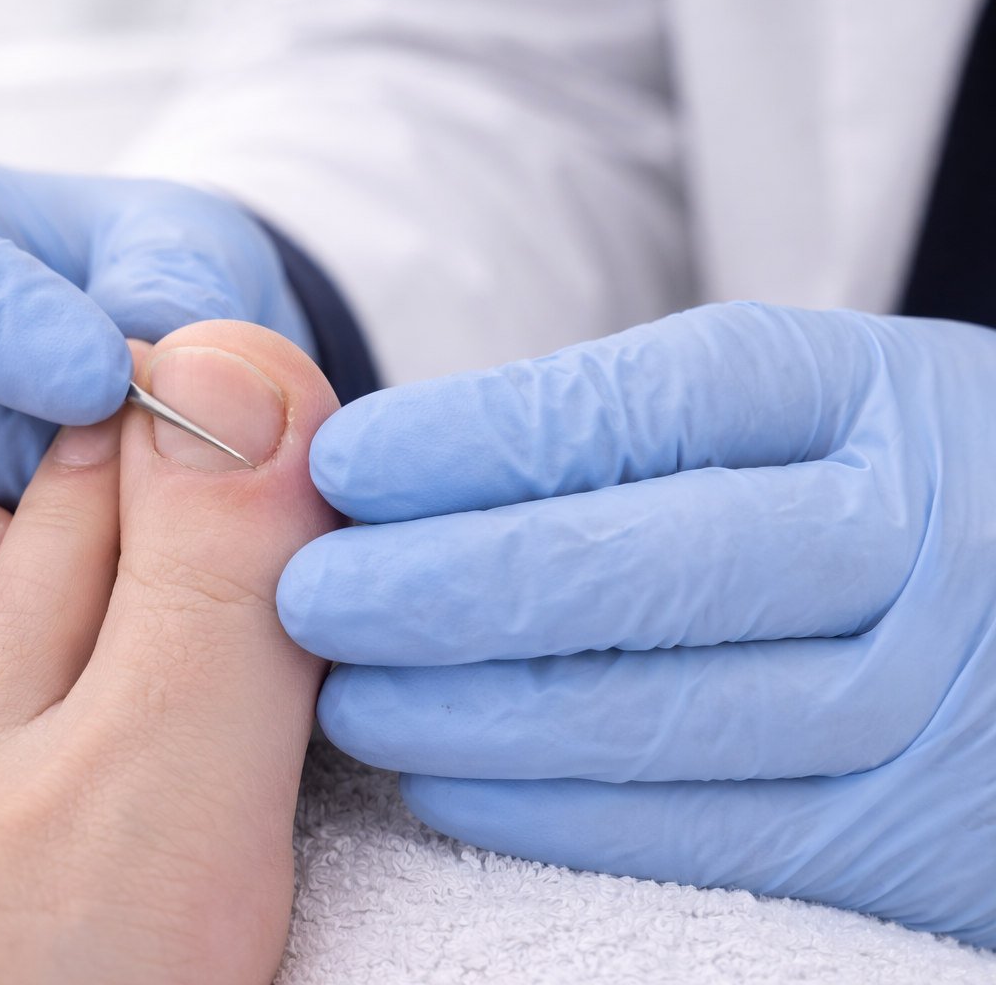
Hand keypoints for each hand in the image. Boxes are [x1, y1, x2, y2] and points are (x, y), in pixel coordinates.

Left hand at [278, 301, 995, 944]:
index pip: (643, 409)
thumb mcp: (790, 411)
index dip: (477, 440)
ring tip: (351, 700)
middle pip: (641, 564)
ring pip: (657, 712)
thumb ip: (616, 431)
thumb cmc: (856, 489)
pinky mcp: (903, 830)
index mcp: (860, 396)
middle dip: (444, 586)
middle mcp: (904, 536)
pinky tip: (447, 783)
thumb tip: (383, 472)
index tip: (346, 466)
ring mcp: (915, 690)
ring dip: (472, 714)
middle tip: (314, 596)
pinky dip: (554, 814)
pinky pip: (707, 832)